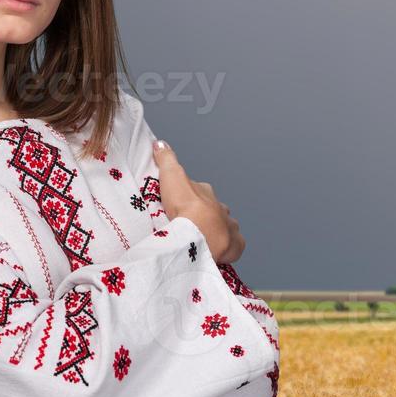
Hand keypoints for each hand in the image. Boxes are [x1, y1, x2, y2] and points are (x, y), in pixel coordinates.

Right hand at [152, 138, 244, 262]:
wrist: (199, 232)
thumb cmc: (185, 206)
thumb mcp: (171, 177)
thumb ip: (166, 160)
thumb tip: (160, 142)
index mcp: (207, 193)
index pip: (201, 192)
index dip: (191, 198)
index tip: (181, 206)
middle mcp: (222, 208)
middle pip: (214, 210)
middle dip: (206, 217)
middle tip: (190, 227)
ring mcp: (230, 227)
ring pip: (226, 227)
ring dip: (217, 233)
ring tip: (202, 243)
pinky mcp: (235, 245)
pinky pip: (234, 247)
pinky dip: (228, 249)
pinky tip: (217, 253)